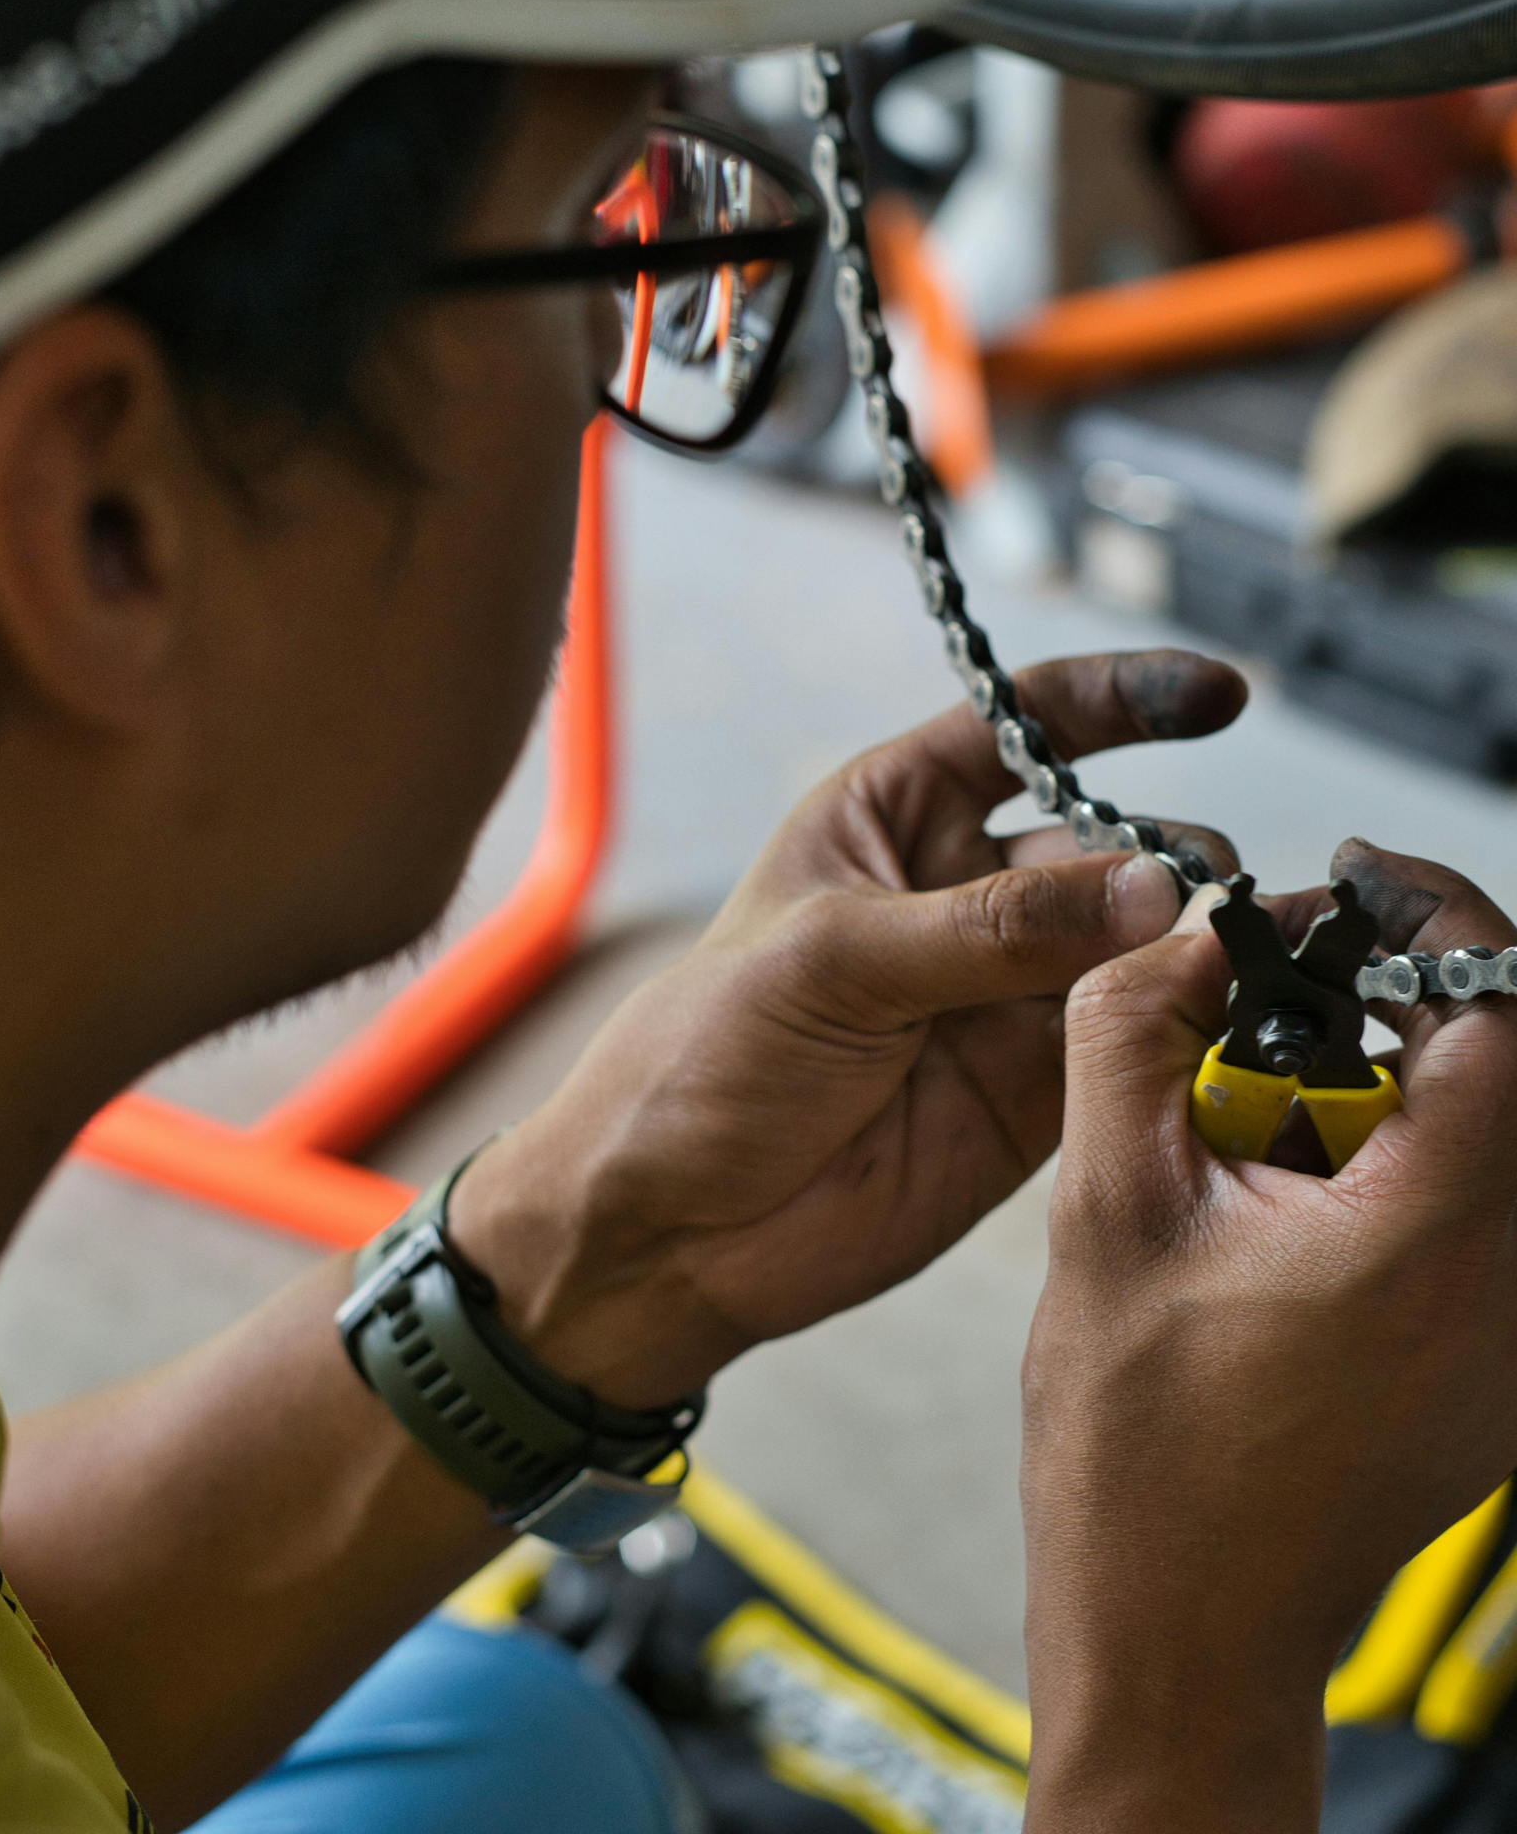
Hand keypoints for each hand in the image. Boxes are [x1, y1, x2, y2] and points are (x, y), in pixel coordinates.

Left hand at [452, 648, 1242, 1407]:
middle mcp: (960, 896)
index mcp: (891, 819)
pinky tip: (1229, 1022)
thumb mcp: (833, 962)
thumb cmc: (705, 1057)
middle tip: (1204, 891)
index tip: (1220, 696)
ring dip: (1196, 942)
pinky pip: (1134, 1043)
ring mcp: (1002, 994)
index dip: (1123, 702)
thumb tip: (1150, 887)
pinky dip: (1185, 1031)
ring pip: (1135, 944)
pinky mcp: (1034, 1090)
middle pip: (1103, 844)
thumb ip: (993, 927)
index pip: (1022, 728)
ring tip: (1249, 951)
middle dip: (1168, 851)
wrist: (672, 1224)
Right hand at [1022, 843, 1516, 1833]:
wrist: (1177, 1619)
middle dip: (1405, 995)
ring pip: (1502, 1134)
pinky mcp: (1495, 1362)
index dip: (1438, 919)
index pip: (1507, 1013)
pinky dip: (1405, 1152)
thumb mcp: (1105, 1210)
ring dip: (1400, 1076)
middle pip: (1516, 1065)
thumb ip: (1133, 1040)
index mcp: (1431, 1242)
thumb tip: (1178, 939)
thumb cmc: (1140, 1452)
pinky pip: (1485, 1205)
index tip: (1355, 886)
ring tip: (1269, 1107)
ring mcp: (1516, 1336)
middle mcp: (1513, 1288)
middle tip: (1294, 984)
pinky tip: (1289, 1187)